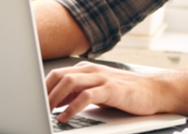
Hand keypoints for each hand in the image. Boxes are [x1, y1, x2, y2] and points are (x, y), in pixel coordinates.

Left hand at [45, 62, 168, 122]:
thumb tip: (55, 102)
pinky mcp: (111, 90)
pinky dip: (72, 107)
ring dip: (54, 98)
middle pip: (59, 75)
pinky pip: (86, 96)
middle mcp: (92, 71)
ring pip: (70, 82)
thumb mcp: (97, 90)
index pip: (57, 74)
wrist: (155, 90)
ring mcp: (102, 79)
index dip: (42, 87)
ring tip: (45, 111)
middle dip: (44, 91)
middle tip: (34, 106)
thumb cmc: (126, 92)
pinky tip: (64, 117)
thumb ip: (77, 93)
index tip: (31, 100)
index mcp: (87, 70)